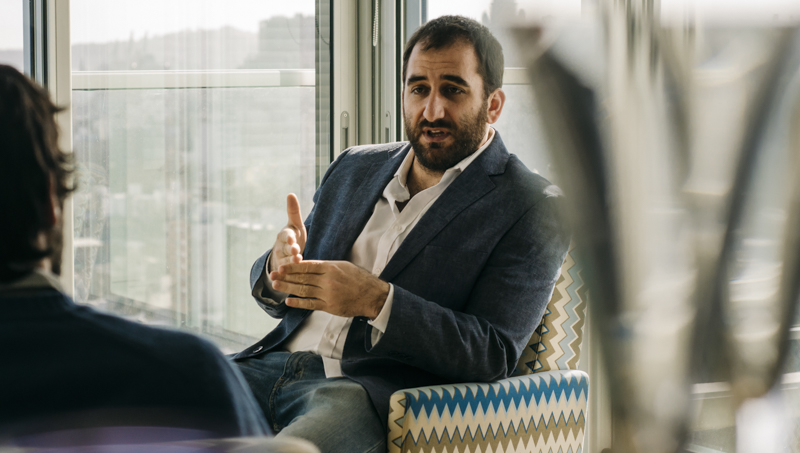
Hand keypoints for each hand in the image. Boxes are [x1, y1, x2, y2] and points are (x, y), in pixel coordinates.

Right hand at [269, 194, 307, 273]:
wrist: (285, 255)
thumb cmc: (294, 237)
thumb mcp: (295, 225)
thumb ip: (293, 212)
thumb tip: (290, 194)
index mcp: (284, 235)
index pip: (285, 235)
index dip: (288, 237)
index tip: (292, 237)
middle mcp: (280, 248)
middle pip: (284, 249)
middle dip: (290, 251)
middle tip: (296, 252)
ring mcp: (280, 260)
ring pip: (284, 262)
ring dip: (290, 264)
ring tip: (297, 263)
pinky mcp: (282, 271)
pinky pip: (283, 274)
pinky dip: (285, 277)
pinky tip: (290, 280)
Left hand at [270, 260, 389, 318]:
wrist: (372, 295)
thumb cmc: (358, 279)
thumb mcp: (343, 266)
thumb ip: (326, 266)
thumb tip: (309, 266)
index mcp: (330, 268)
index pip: (307, 267)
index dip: (292, 267)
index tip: (281, 266)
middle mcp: (327, 280)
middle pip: (302, 278)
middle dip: (286, 277)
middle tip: (272, 275)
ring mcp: (328, 294)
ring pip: (304, 290)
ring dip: (288, 288)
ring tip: (276, 285)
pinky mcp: (329, 306)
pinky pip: (311, 304)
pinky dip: (299, 303)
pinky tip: (288, 301)